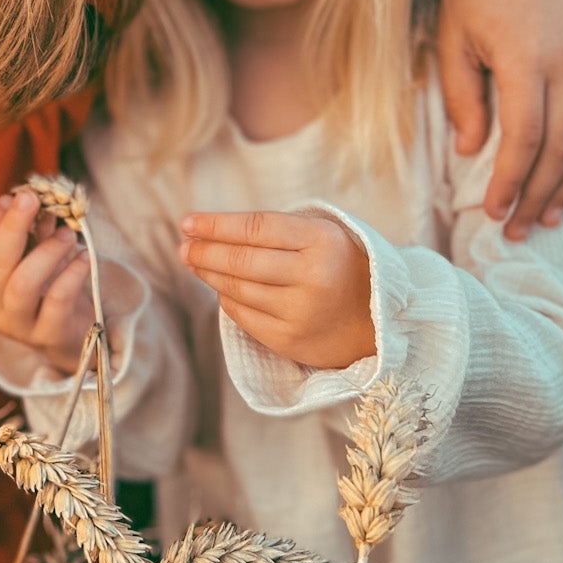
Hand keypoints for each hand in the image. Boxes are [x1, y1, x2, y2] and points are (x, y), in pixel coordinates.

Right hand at [0, 188, 96, 375]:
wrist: (69, 338)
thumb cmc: (46, 290)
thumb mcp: (34, 259)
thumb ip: (34, 233)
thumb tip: (40, 199)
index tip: (8, 198)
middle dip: (12, 227)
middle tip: (31, 199)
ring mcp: (19, 325)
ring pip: (23, 284)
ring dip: (46, 252)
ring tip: (67, 233)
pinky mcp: (48, 335)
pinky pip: (57, 301)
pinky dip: (72, 274)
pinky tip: (84, 257)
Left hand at [179, 210, 374, 369]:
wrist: (379, 320)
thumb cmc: (340, 266)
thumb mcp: (322, 235)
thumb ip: (275, 230)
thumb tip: (210, 230)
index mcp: (322, 241)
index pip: (254, 228)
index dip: (215, 224)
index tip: (188, 222)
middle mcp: (312, 277)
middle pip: (240, 260)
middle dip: (204, 250)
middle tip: (184, 245)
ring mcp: (301, 312)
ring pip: (237, 289)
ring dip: (208, 274)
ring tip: (194, 261)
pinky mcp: (291, 340)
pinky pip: (243, 316)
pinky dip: (226, 300)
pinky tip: (218, 288)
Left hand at [439, 0, 562, 238]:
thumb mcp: (451, 38)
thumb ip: (462, 96)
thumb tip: (471, 151)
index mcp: (527, 58)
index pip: (525, 137)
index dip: (512, 180)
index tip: (495, 213)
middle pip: (562, 144)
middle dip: (541, 192)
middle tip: (520, 231)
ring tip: (550, 216)